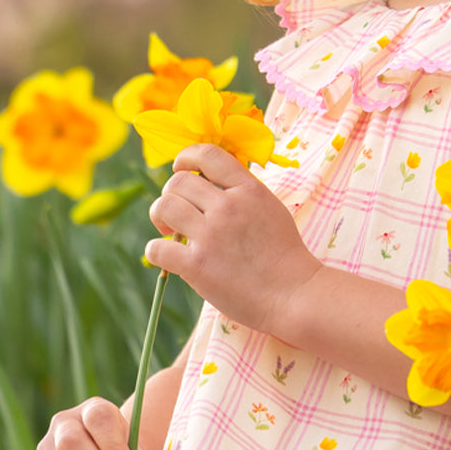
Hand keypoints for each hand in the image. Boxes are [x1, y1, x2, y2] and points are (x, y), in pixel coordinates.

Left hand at [146, 144, 320, 335]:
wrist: (294, 295)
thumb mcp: (271, 208)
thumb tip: (211, 181)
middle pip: (178, 182)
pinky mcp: (197, 266)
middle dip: (171, 194)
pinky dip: (156, 250)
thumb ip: (243, 192)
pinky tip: (168, 257)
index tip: (181, 168)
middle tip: (176, 212)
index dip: (186, 157)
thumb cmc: (284, 255)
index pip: (208, 154)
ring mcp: (211, 236)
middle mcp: (228, 207)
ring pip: (164, 207)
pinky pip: (157, 248)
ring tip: (170, 230)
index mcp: (249, 190)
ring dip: (160, 217)